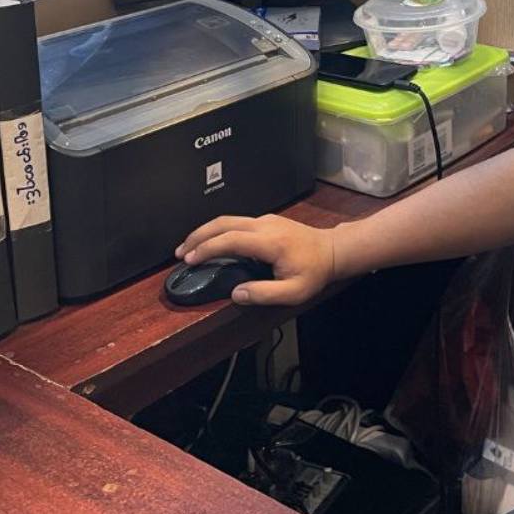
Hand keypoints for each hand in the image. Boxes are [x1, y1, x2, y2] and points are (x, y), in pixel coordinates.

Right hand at [173, 213, 336, 305]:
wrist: (333, 251)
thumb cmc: (315, 272)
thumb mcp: (294, 292)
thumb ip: (264, 294)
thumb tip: (236, 294)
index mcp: (270, 242)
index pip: (230, 240)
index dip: (206, 248)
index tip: (189, 259)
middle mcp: (265, 225)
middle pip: (223, 223)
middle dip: (198, 236)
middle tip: (180, 252)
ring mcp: (265, 221)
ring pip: (228, 220)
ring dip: (206, 232)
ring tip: (189, 248)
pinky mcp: (266, 221)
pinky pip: (236, 222)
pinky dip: (218, 231)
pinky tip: (212, 243)